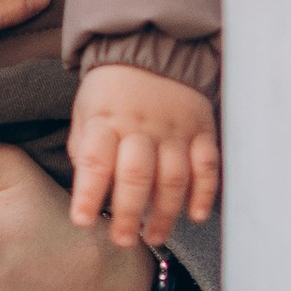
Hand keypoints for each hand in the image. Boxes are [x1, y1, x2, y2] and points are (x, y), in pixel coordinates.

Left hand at [68, 62, 219, 245]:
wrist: (152, 50)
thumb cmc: (111, 92)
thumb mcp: (85, 112)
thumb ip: (85, 151)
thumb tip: (90, 194)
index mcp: (106, 121)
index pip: (95, 161)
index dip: (88, 193)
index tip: (83, 220)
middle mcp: (141, 127)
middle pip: (137, 175)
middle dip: (130, 213)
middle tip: (124, 241)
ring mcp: (174, 129)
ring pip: (173, 177)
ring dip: (165, 213)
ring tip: (154, 236)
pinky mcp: (201, 130)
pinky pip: (207, 165)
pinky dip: (204, 192)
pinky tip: (195, 215)